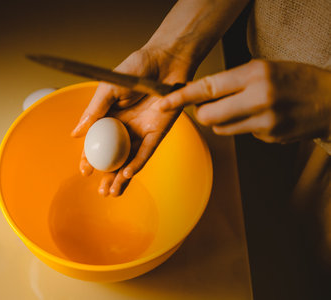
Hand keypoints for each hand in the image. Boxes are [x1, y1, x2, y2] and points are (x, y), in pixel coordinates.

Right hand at [71, 47, 193, 196]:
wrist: (164, 60)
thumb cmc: (136, 69)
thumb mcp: (109, 88)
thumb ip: (94, 110)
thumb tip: (75, 134)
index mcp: (110, 119)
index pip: (97, 144)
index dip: (90, 159)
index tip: (84, 171)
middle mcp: (125, 129)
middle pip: (114, 158)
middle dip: (107, 176)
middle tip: (99, 192)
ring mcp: (142, 132)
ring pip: (130, 160)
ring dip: (121, 177)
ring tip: (111, 192)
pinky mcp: (158, 132)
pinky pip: (147, 151)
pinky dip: (137, 163)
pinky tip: (126, 174)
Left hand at [159, 60, 330, 142]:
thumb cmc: (296, 79)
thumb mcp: (264, 68)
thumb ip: (233, 81)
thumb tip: (202, 95)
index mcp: (255, 75)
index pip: (208, 87)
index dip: (182, 97)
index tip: (164, 103)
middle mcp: (259, 100)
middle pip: (208, 117)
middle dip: (201, 114)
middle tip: (207, 106)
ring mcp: (265, 123)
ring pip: (221, 129)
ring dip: (221, 121)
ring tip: (241, 108)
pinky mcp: (270, 138)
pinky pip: (241, 135)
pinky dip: (243, 127)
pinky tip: (261, 117)